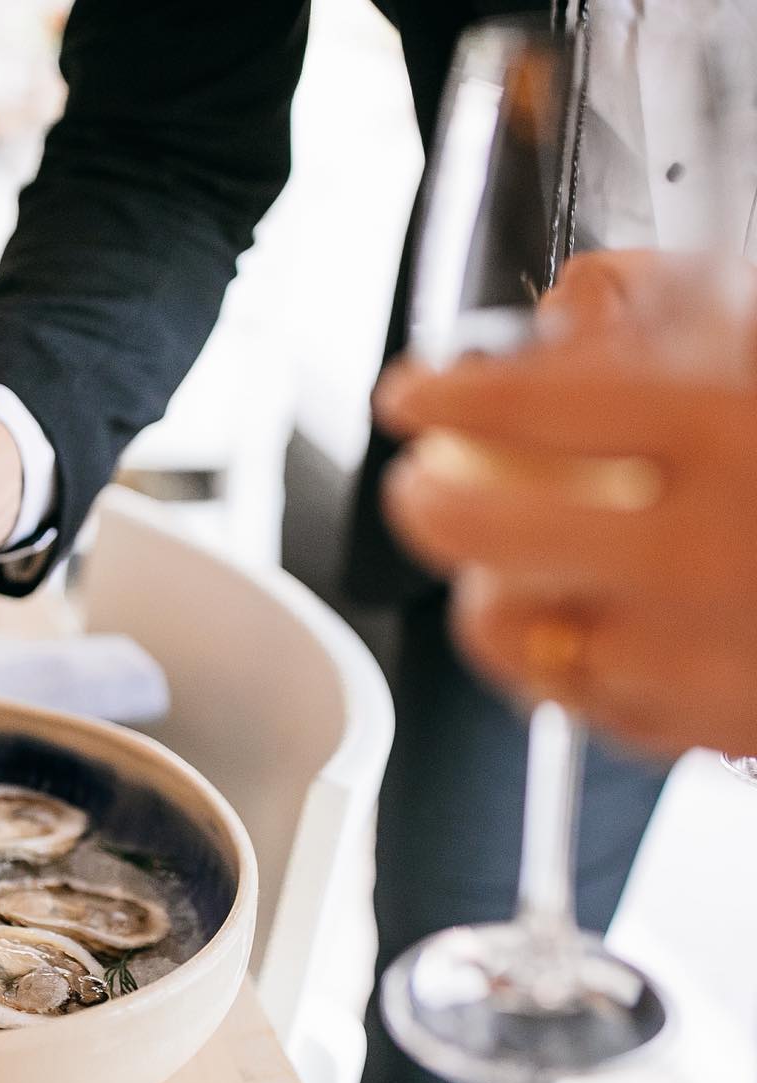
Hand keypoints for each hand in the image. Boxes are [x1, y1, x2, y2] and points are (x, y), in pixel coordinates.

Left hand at [375, 254, 756, 757]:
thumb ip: (691, 305)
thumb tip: (575, 301)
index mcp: (738, 433)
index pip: (534, 404)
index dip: (446, 395)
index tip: (407, 394)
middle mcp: (709, 555)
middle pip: (482, 533)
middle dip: (423, 500)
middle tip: (419, 479)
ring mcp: (704, 659)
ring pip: (509, 637)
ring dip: (484, 591)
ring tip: (497, 561)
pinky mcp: (711, 733)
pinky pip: (580, 703)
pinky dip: (559, 660)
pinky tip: (578, 624)